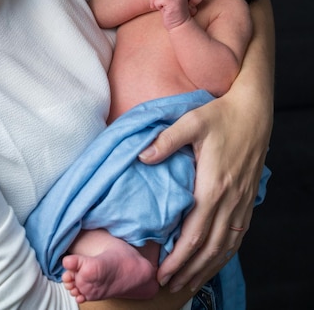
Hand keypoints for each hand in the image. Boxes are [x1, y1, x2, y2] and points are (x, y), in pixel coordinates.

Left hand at [138, 92, 268, 292]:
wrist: (254, 112)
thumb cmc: (221, 115)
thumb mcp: (191, 121)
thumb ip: (167, 140)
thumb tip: (142, 157)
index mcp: (213, 185)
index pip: (194, 233)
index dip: (178, 257)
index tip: (162, 272)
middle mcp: (230, 199)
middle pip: (209, 247)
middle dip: (189, 270)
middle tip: (169, 285)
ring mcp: (241, 202)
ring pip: (225, 246)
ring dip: (207, 268)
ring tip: (188, 282)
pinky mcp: (247, 199)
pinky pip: (237, 236)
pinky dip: (225, 254)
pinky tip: (214, 260)